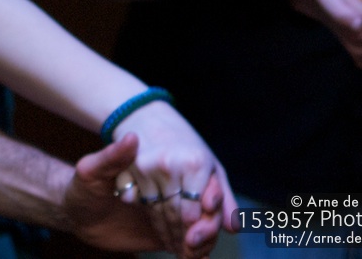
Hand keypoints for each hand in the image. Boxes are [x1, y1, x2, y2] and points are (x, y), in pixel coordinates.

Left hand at [64, 135, 221, 258]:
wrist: (75, 216)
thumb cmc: (81, 188)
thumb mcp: (91, 171)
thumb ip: (112, 157)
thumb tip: (132, 138)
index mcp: (158, 169)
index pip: (195, 181)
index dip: (208, 192)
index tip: (206, 205)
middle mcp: (169, 190)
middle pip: (203, 207)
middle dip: (206, 224)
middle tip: (194, 239)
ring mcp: (170, 214)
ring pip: (202, 228)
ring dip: (204, 242)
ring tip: (193, 254)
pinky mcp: (167, 235)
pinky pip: (190, 245)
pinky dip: (197, 253)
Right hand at [112, 103, 232, 255]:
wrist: (147, 115)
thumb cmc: (186, 144)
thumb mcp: (211, 165)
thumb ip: (224, 197)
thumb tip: (234, 229)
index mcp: (196, 162)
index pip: (195, 213)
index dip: (197, 235)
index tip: (198, 247)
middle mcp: (169, 164)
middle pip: (176, 215)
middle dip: (182, 238)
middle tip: (187, 254)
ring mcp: (146, 166)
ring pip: (156, 212)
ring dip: (166, 232)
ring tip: (175, 247)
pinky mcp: (127, 168)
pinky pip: (137, 202)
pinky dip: (147, 217)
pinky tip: (158, 227)